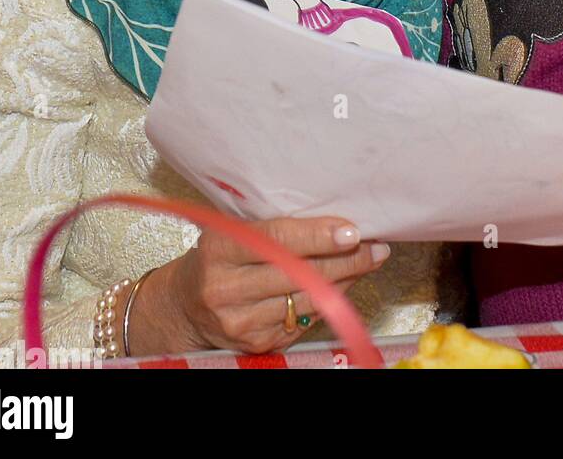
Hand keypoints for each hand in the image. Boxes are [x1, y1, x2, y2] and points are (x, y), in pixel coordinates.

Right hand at [129, 217, 389, 356]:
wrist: (185, 305)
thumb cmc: (220, 256)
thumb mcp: (234, 229)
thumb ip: (272, 225)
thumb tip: (335, 218)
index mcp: (220, 247)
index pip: (276, 239)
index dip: (317, 236)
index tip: (352, 231)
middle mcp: (225, 287)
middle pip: (298, 273)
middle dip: (346, 260)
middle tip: (376, 246)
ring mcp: (240, 321)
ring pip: (307, 299)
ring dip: (345, 280)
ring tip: (369, 260)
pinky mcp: (256, 344)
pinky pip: (305, 319)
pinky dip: (329, 300)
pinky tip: (343, 284)